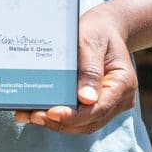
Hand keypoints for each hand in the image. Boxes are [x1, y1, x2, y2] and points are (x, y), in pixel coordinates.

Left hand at [14, 3, 136, 133]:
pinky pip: (79, 117)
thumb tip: (86, 100)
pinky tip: (38, 112)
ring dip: (56, 123)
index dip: (74, 116)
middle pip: (89, 121)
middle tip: (33, 116)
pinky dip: (60, 117)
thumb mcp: (91, 42)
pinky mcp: (98, 105)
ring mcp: (110, 104)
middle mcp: (120, 99)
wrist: (106, 28)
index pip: (98, 109)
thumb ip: (90, 70)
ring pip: (83, 124)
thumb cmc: (98, 31)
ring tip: (29, 116)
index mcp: (122, 83)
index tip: (52, 113)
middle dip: (60, 122)